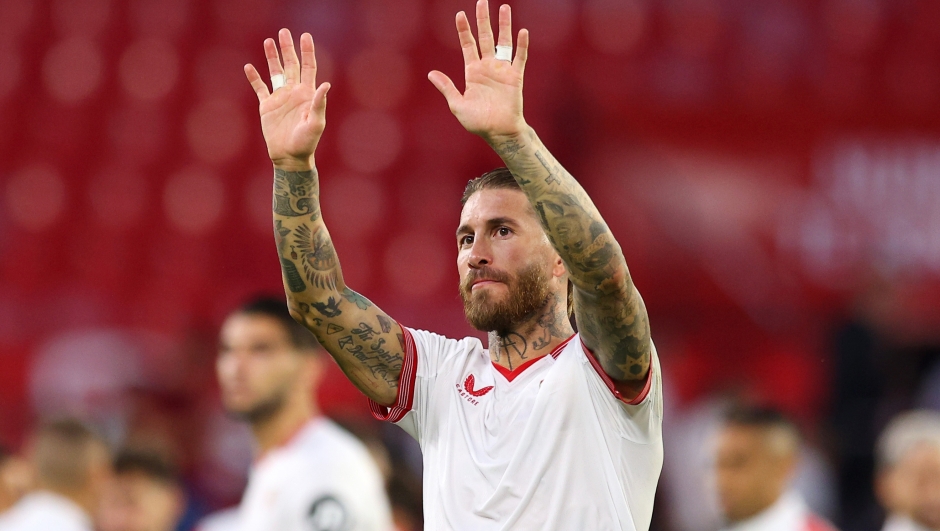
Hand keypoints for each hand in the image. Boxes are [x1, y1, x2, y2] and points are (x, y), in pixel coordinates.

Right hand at [245, 29, 330, 170]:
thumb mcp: (315, 123)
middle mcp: (294, 92)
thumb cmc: (306, 142)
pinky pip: (260, 88)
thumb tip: (326, 84)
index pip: (308, 67)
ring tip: (268, 41)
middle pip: (291, 65)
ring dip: (272, 57)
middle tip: (284, 31)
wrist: (290, 157)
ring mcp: (280, 98)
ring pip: (275, 72)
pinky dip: (254, 78)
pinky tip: (249, 66)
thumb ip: (319, 103)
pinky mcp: (267, 106)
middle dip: (288, 48)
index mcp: (307, 94)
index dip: (307, 51)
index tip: (305, 36)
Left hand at [428, 0, 529, 141]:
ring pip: (503, 42)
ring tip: (504, 7)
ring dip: (503, 25)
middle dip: (482, 20)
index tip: (459, 14)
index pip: (467, 45)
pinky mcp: (514, 77)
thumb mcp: (457, 105)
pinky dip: (521, 45)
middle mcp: (487, 67)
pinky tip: (522, 32)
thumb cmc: (478, 122)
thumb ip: (447, 88)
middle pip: (484, 37)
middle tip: (481, 1)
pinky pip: (519, 58)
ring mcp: (501, 70)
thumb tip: (431, 73)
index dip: (463, 30)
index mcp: (472, 72)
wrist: (498, 132)